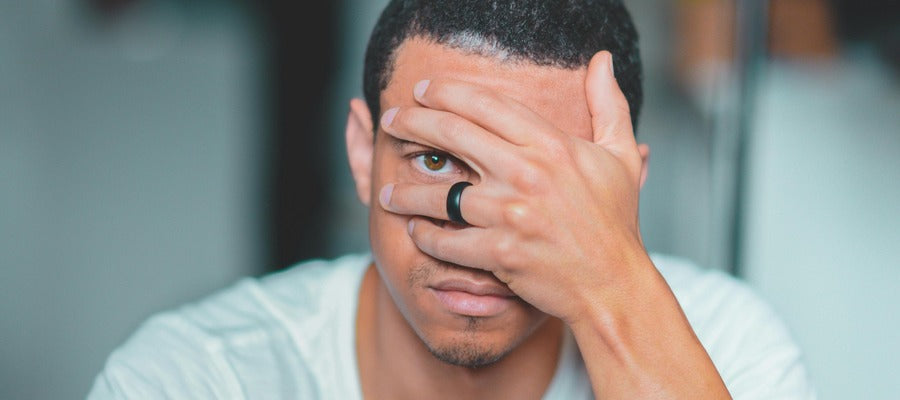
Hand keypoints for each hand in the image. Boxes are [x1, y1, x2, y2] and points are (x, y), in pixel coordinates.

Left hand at [377, 51, 649, 324]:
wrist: (613, 284)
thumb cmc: (614, 220)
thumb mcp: (619, 155)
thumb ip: (608, 104)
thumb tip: (601, 60)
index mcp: (551, 145)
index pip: (486, 104)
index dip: (447, 92)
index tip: (423, 89)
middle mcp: (527, 173)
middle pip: (452, 134)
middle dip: (412, 123)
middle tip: (391, 123)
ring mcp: (510, 214)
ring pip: (439, 193)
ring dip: (405, 192)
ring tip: (386, 192)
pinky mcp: (500, 252)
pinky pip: (447, 241)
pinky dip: (425, 237)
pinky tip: (416, 231)